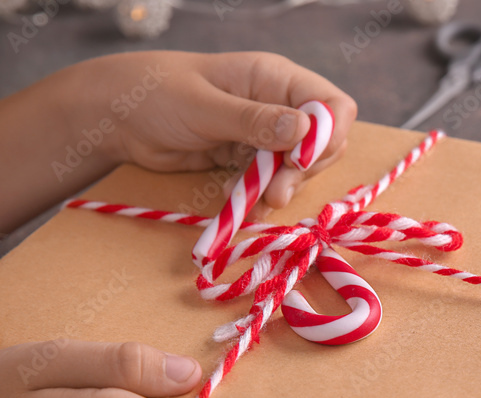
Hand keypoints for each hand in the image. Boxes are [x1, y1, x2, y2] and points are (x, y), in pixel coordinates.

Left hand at [81, 50, 356, 209]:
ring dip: (280, 189)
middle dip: (303, 172)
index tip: (302, 162)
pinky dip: (259, 196)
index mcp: (273, 78)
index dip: (328, 136)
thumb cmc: (154, 94)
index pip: (332, 105)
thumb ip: (255, 120)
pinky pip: (270, 181)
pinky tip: (237, 201)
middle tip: (276, 193)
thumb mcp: (205, 107)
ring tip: (254, 202)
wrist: (114, 117)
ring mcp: (263, 133)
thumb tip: (305, 131)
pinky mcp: (247, 157)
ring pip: (297, 169)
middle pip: (321, 144)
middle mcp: (276, 104)